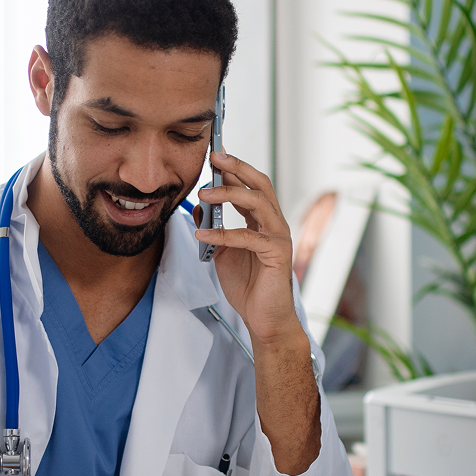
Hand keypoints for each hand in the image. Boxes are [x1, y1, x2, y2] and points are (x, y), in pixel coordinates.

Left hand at [194, 151, 320, 473]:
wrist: (264, 321)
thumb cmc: (248, 288)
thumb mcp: (221, 254)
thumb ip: (213, 229)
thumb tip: (197, 208)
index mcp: (263, 221)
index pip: (251, 185)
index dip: (233, 168)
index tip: (212, 154)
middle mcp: (275, 224)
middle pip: (259, 184)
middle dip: (236, 168)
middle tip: (213, 156)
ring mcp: (279, 237)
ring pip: (257, 203)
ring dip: (229, 195)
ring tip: (203, 194)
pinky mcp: (277, 255)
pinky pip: (248, 238)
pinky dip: (223, 233)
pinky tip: (202, 233)